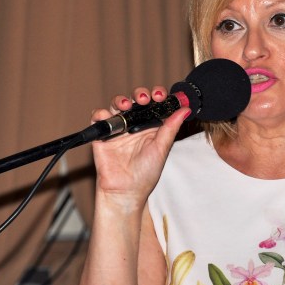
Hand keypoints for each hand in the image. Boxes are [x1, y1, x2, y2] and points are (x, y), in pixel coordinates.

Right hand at [91, 85, 190, 210]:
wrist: (126, 191)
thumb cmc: (146, 174)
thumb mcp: (161, 149)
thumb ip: (171, 128)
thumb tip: (185, 110)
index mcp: (151, 126)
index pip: (154, 103)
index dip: (158, 95)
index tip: (161, 95)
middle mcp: (135, 124)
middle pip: (136, 99)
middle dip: (141, 94)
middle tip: (145, 98)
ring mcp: (118, 128)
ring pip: (117, 104)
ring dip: (121, 99)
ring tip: (126, 105)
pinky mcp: (102, 134)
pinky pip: (99, 117)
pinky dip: (101, 114)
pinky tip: (108, 118)